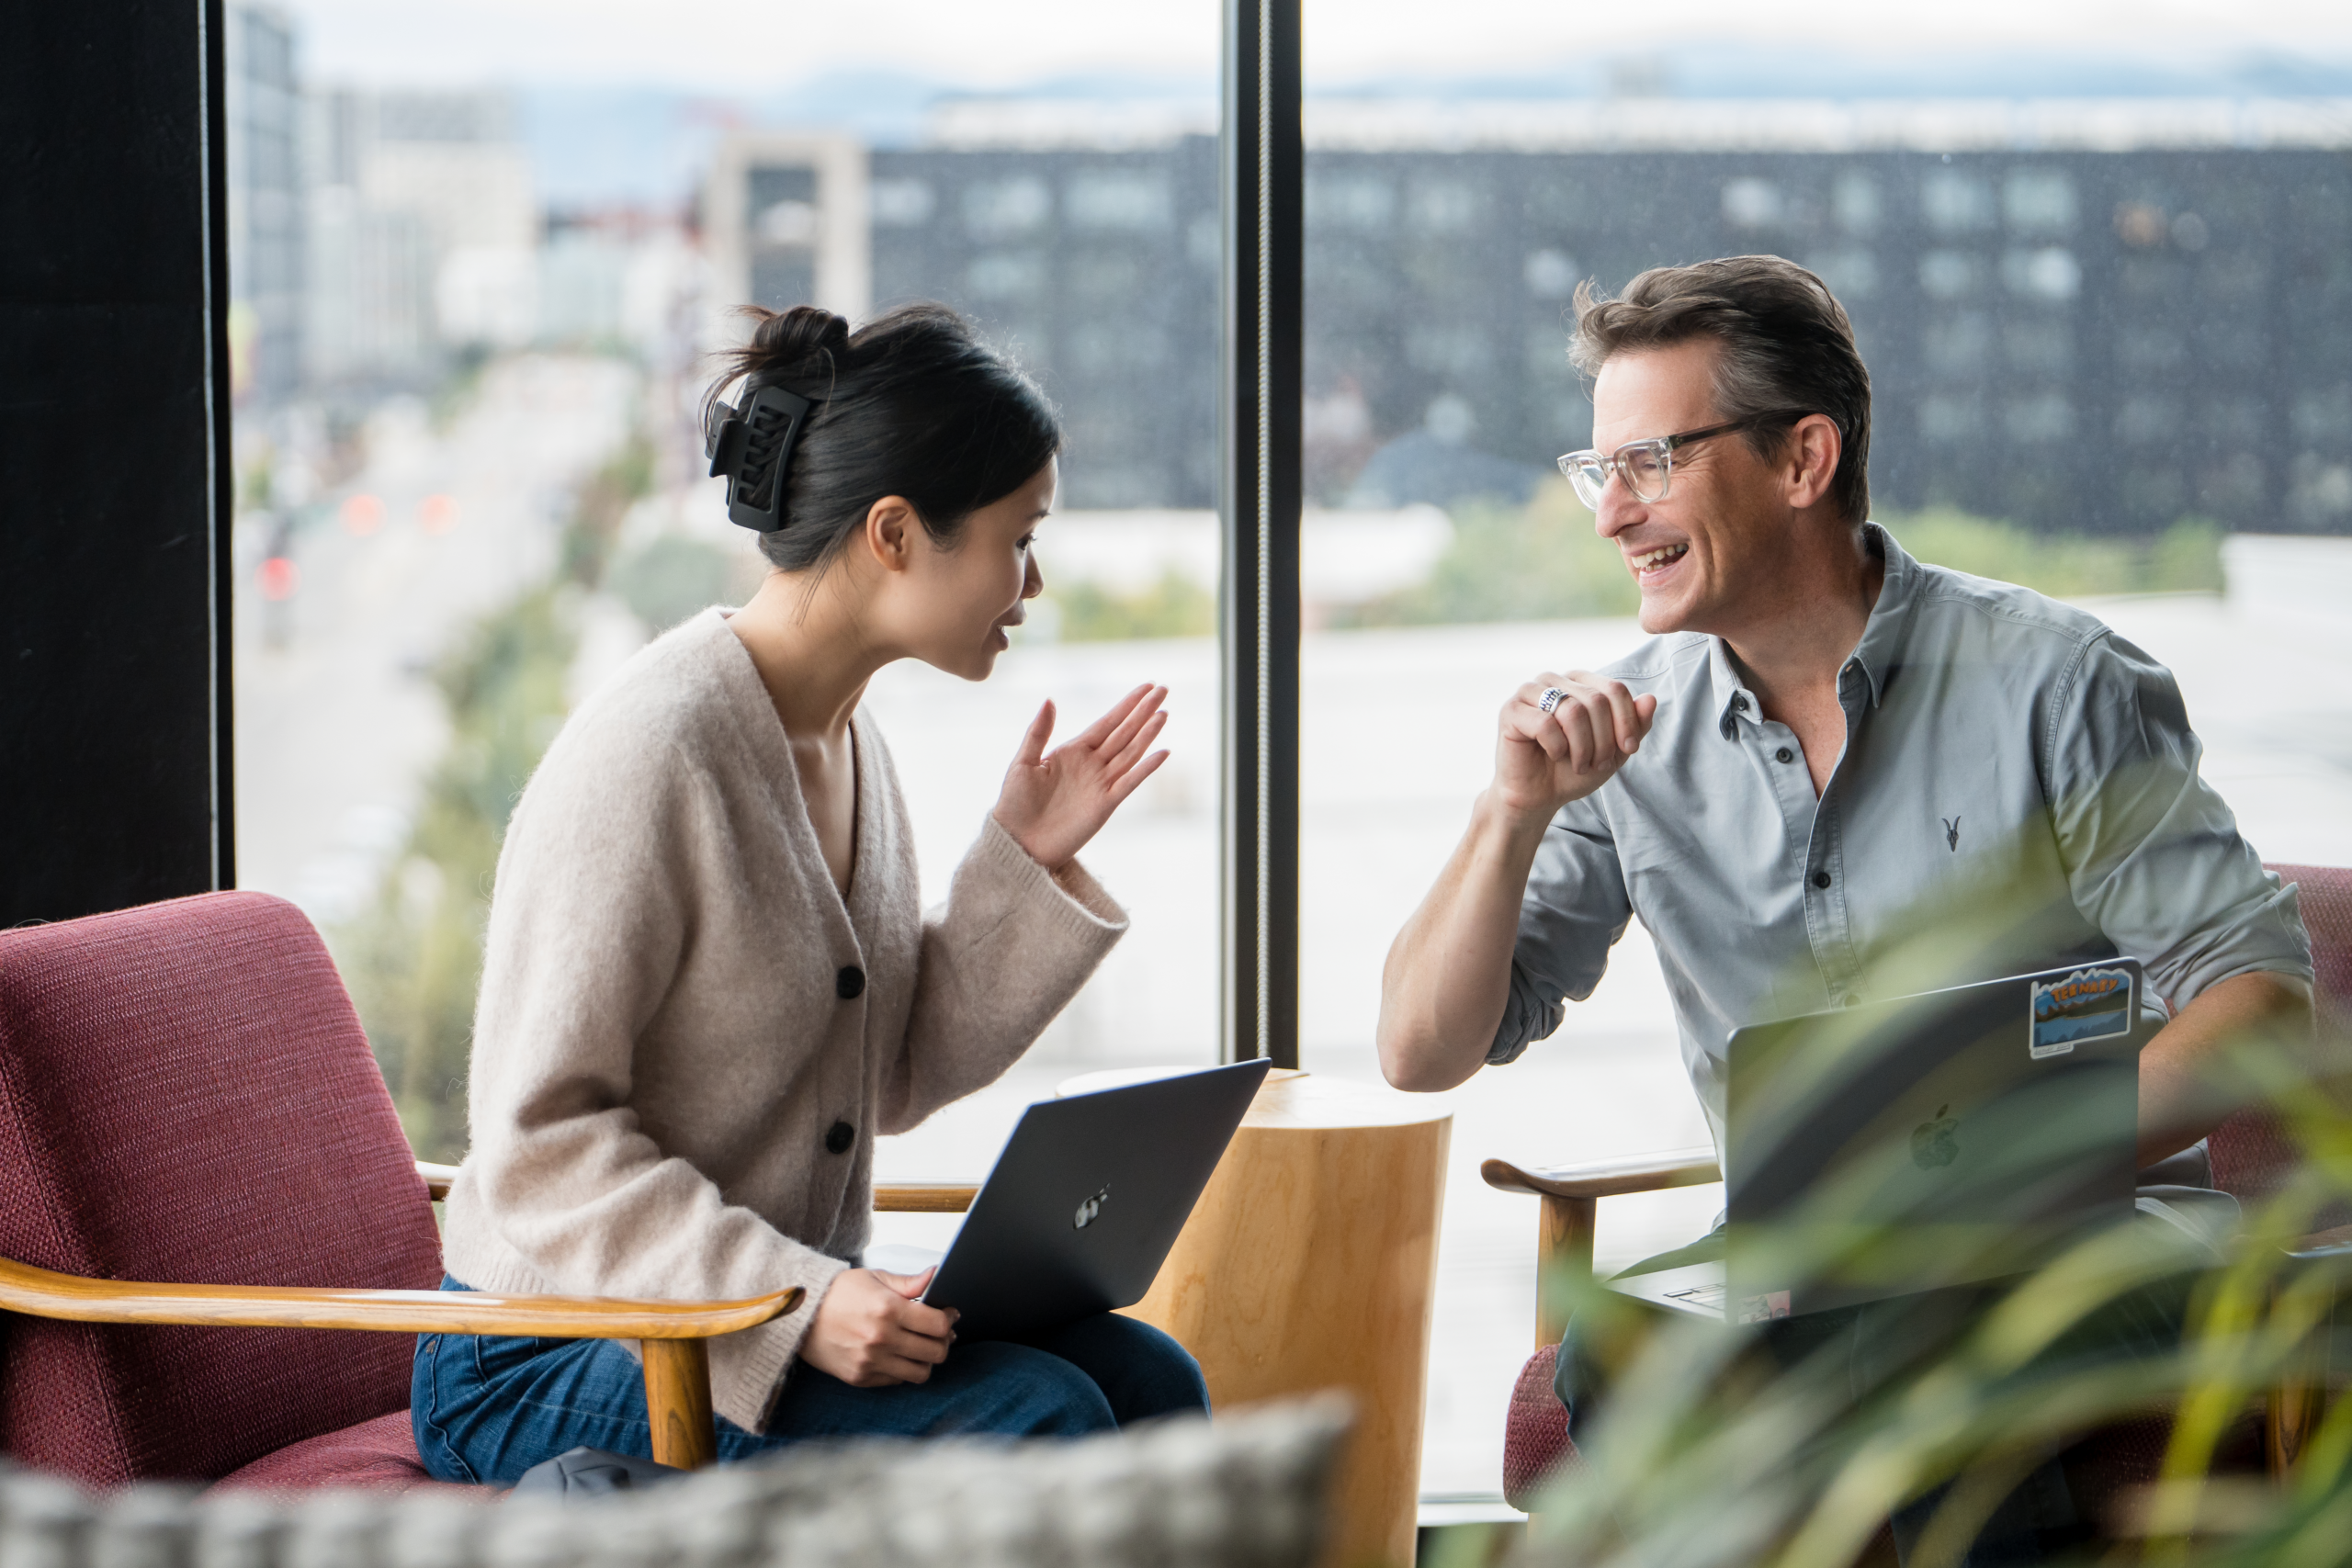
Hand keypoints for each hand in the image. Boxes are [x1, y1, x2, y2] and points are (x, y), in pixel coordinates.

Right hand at [798, 1267, 956, 1386]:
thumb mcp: (874, 1278)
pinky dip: (903, 1369)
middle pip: (935, 1352)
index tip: (948, 1314)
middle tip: (938, 1333)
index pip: (938, 1325)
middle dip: (943, 1341)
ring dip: (925, 1360)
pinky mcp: (860, 1378)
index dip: (949, 1319)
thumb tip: (936, 1276)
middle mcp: (881, 1339)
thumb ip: (909, 1283)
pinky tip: (897, 1354)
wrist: (800, 1316)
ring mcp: (870, 1362)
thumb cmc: (838, 1293)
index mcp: (888, 1309)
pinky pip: (897, 1380)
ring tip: (919, 1346)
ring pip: (920, 1373)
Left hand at [991, 683, 1170, 871]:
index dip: (1127, 704)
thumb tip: (1050, 700)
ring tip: (1163, 713)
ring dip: (1147, 734)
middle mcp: (1092, 765)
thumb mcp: (1022, 763)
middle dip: (1143, 711)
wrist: (1018, 843)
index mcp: (1073, 751)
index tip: (1146, 686)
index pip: (1107, 722)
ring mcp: (1101, 784)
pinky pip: (1130, 783)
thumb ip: (1038, 732)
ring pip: (1130, 753)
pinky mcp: (1105, 805)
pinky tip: (1162, 753)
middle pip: (1124, 733)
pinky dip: (1146, 768)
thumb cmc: (1014, 804)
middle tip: (1163, 689)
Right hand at [1491, 671, 1657, 823]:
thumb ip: (1634, 726)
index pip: (1615, 689)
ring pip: (1572, 710)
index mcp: (1580, 682)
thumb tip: (1651, 699)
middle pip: (1596, 700)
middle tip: (1597, 764)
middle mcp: (1555, 680)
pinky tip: (1553, 754)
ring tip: (1578, 763)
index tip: (1629, 749)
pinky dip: (1556, 747)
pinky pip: (1544, 724)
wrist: (1539, 796)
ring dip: (1582, 747)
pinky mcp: (1511, 710)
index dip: (1627, 722)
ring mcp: (1530, 692)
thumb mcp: (1614, 751)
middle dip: (1604, 740)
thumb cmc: (1573, 770)